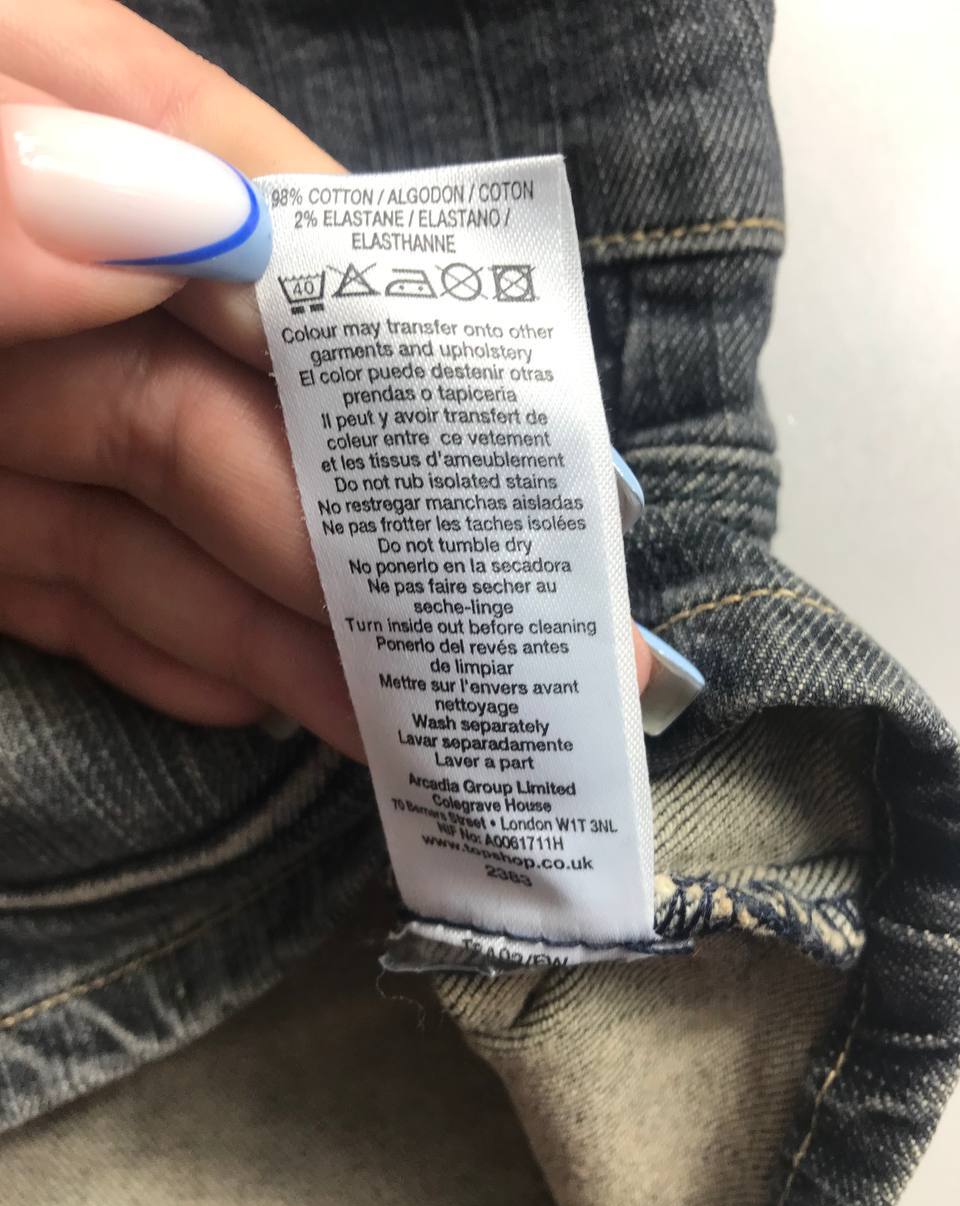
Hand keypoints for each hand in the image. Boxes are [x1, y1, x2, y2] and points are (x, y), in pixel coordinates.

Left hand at [0, 0, 695, 757]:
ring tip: (414, 712)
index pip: (254, 204)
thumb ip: (4, 196)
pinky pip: (72, 589)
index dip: (397, 315)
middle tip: (509, 631)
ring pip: (166, 521)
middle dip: (372, 520)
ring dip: (290, 624)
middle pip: (236, 398)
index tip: (530, 434)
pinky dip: (162, 648)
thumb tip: (195, 215)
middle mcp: (36, 288)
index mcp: (29, 138)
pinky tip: (263, 697)